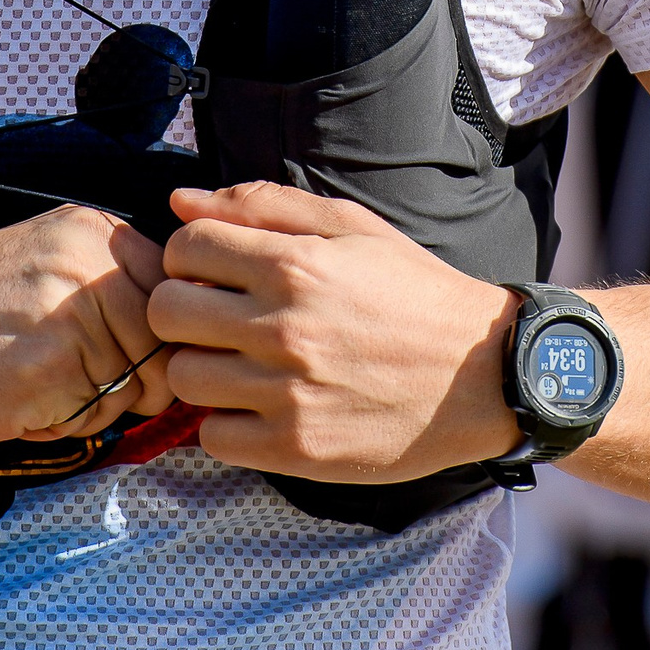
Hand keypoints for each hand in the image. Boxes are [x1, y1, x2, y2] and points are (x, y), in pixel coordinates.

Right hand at [0, 205, 170, 443]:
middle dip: (133, 383)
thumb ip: (111, 281)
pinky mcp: (49, 369)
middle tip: (77, 384)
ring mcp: (72, 315)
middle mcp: (90, 264)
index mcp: (95, 231)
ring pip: (133, 388)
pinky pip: (94, 417)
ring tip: (42, 388)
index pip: (174, 299)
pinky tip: (23, 404)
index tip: (122, 356)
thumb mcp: (48, 257)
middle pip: (163, 348)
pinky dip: (64, 426)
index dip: (156, 342)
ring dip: (96, 408)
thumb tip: (174, 333)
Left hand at [150, 181, 518, 481]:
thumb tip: (179, 201)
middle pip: (166, 312)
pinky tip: (261, 406)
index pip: (184, 249)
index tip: (215, 272)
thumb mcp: (352, 228)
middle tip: (219, 318)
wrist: (482, 375)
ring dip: (204, 366)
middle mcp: (283, 327)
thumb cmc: (413, 293)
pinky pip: (212, 437)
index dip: (190, 257)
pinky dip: (227, 423)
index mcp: (294, 264)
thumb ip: (262, 206)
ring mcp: (285, 393)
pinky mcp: (294, 449)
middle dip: (184, 309)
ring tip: (243, 364)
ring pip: (183, 376)